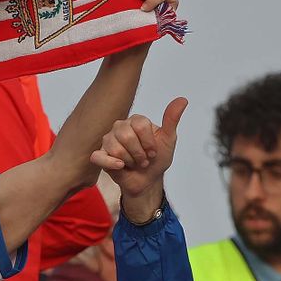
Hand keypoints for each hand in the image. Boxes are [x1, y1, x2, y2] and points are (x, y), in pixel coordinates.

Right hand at [90, 98, 187, 221]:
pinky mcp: (100, 155)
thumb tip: (182, 100)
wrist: (148, 180)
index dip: (149, 142)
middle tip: (144, 159)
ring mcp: (108, 140)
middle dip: (139, 153)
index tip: (153, 151)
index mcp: (136, 121)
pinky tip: (121, 166)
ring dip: (130, 161)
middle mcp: (120, 127)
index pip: (140, 125)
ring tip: (134, 163)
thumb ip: (172, 120)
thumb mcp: (168, 140)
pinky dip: (111, 163)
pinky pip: (98, 157)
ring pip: (116, 148)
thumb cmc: (156, 160)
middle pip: (126, 136)